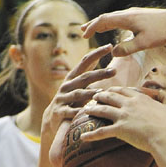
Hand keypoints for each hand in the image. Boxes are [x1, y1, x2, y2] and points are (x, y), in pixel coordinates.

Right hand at [44, 44, 116, 166]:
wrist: (51, 120)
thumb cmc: (72, 103)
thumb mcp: (80, 88)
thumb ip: (90, 78)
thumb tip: (107, 66)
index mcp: (73, 78)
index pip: (85, 62)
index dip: (96, 53)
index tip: (109, 46)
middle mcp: (67, 86)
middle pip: (85, 78)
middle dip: (100, 74)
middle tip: (114, 71)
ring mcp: (62, 98)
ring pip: (78, 94)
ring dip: (90, 93)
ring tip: (102, 92)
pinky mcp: (59, 112)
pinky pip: (70, 112)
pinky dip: (78, 112)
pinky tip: (86, 112)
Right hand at [81, 8, 165, 57]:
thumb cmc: (163, 34)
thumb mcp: (144, 44)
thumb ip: (127, 49)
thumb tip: (112, 53)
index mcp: (127, 18)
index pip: (103, 21)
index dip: (92, 28)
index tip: (83, 36)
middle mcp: (129, 13)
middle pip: (106, 17)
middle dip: (94, 25)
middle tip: (82, 31)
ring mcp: (135, 13)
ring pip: (114, 17)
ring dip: (103, 23)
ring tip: (95, 29)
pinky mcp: (142, 16)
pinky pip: (122, 18)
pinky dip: (113, 23)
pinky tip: (114, 27)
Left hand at [82, 87, 165, 153]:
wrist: (165, 137)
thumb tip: (164, 93)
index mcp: (139, 98)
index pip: (123, 90)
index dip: (115, 90)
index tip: (110, 91)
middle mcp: (128, 104)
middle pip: (110, 96)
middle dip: (101, 96)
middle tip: (94, 96)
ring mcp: (122, 116)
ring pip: (103, 110)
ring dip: (93, 109)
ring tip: (86, 109)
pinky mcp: (119, 129)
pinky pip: (102, 132)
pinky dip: (91, 135)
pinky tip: (83, 137)